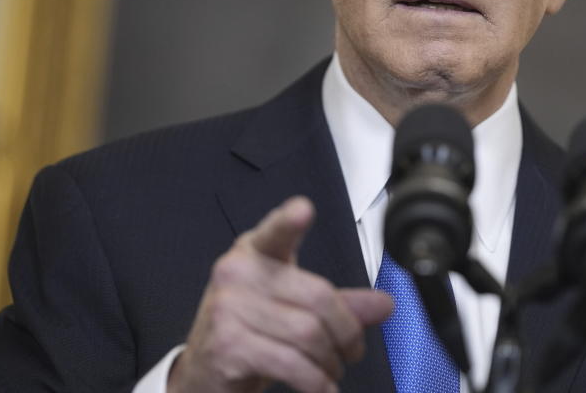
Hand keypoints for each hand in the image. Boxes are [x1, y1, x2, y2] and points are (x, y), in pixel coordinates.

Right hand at [167, 196, 393, 392]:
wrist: (203, 376)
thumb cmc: (248, 334)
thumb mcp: (290, 308)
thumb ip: (337, 304)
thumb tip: (383, 304)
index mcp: (254, 253)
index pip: (275, 233)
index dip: (288, 221)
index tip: (303, 210)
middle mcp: (237, 273)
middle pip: (317, 296)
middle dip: (347, 331)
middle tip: (352, 350)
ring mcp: (228, 308)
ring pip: (308, 333)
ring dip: (331, 361)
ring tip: (332, 371)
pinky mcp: (228, 345)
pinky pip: (291, 364)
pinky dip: (316, 382)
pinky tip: (321, 387)